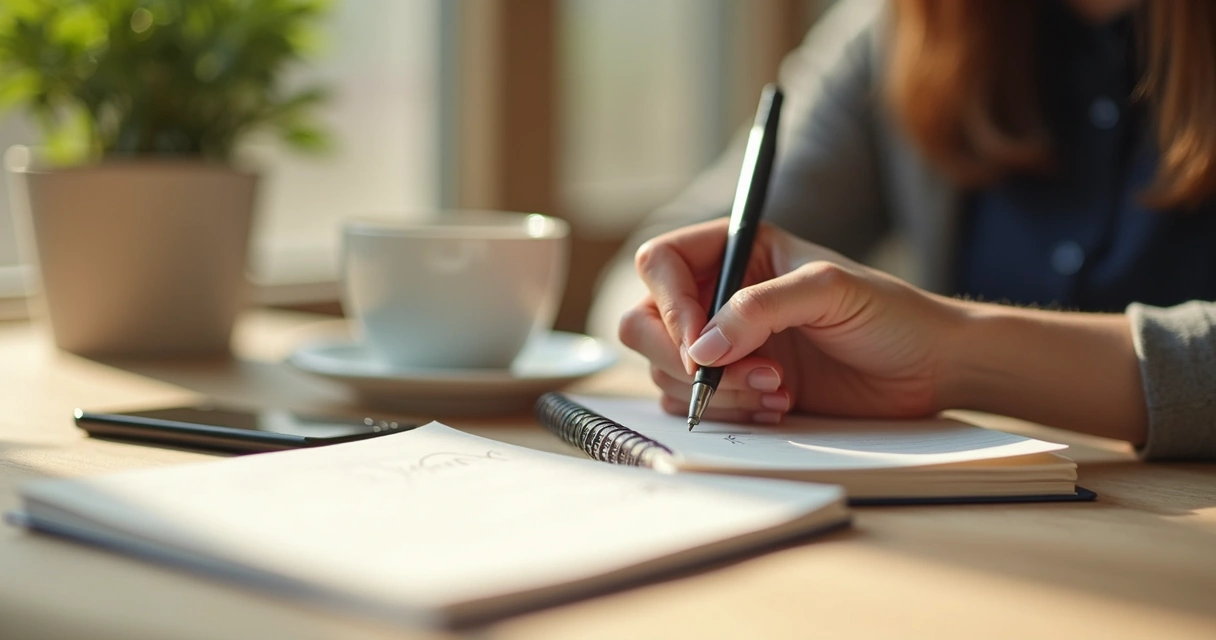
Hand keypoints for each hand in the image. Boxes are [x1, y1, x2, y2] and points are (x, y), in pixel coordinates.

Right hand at [619, 218, 966, 422]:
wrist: (929, 368)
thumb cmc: (889, 313)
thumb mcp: (827, 290)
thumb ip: (760, 308)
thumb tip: (701, 347)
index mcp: (734, 250)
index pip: (660, 264)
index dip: (667, 304)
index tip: (700, 343)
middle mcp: (719, 294)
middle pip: (644, 322)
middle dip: (682, 358)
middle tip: (732, 376)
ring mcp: (725, 344)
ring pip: (667, 371)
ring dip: (718, 391)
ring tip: (779, 388)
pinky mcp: (737, 387)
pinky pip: (695, 405)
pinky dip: (730, 412)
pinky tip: (780, 404)